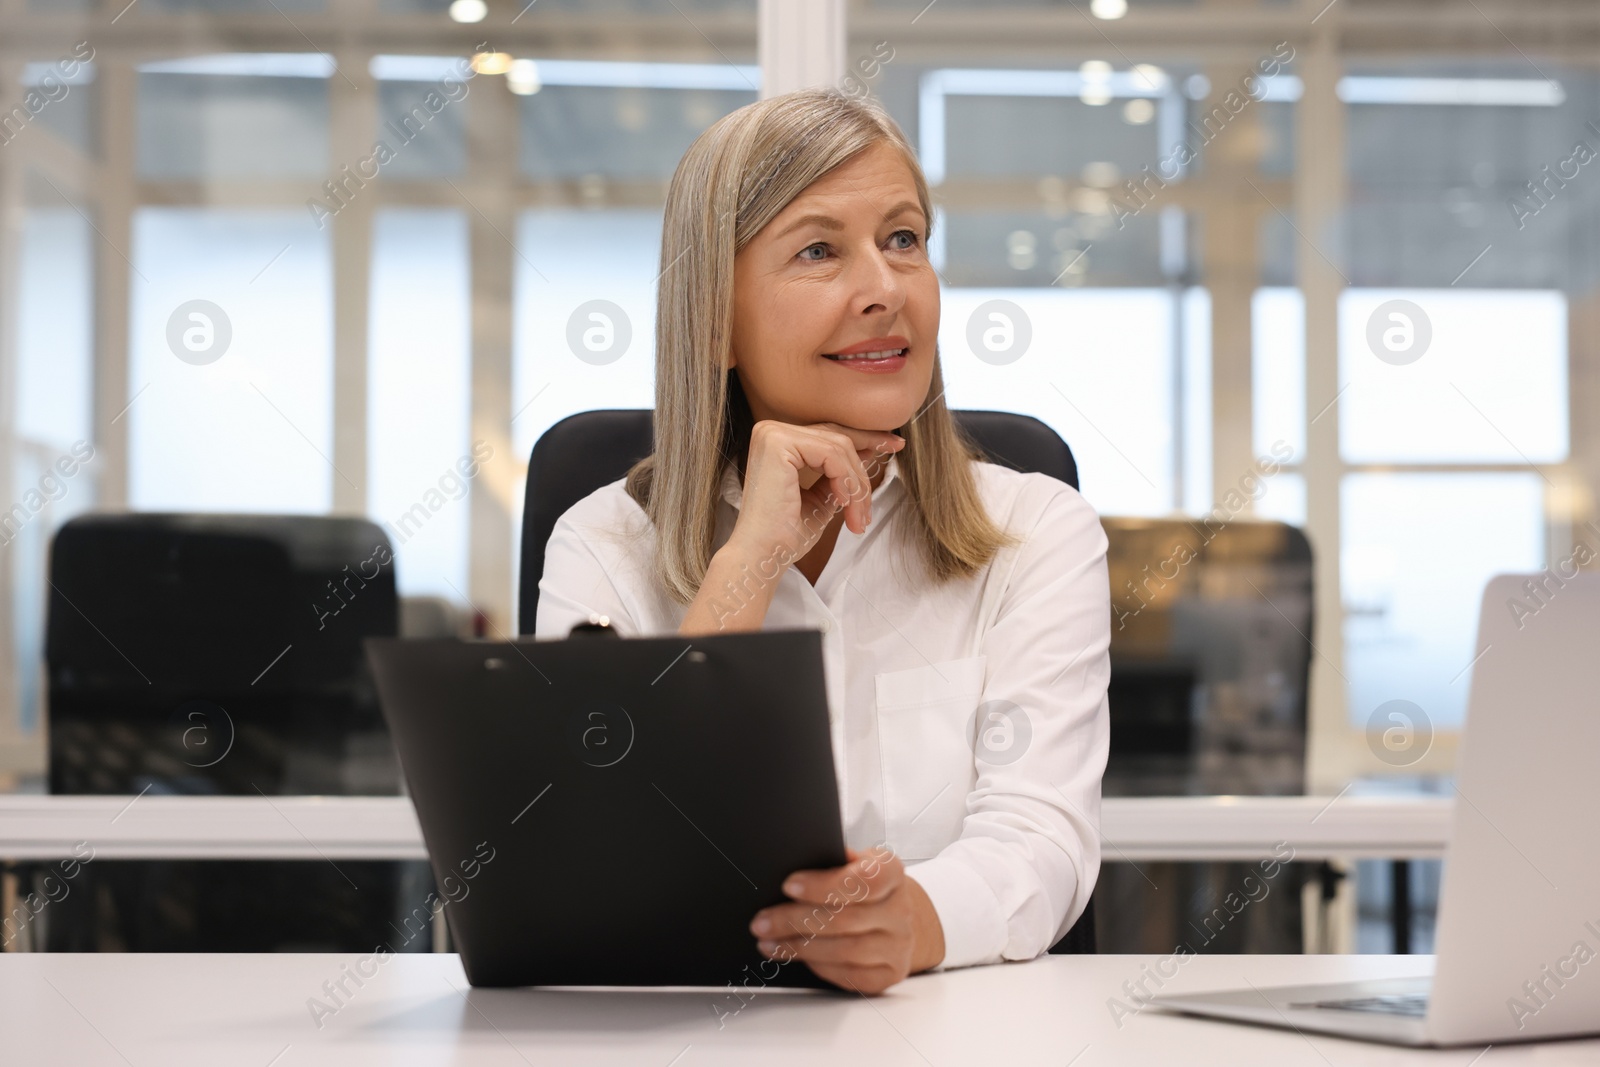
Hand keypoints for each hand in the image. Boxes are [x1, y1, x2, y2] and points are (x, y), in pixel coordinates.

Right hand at [729, 421, 904, 570]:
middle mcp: (771, 431)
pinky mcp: (778, 443)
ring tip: (857, 518)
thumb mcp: (822, 497)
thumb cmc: (786, 535)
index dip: (866, 440)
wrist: (762, 557)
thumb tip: (868, 452)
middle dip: (863, 472)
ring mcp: (773, 434)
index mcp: (778, 441)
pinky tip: (843, 504)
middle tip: (871, 506)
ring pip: (839, 447)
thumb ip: (840, 473)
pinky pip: (831, 455)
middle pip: (837, 439)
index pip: (829, 434)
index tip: (894, 446)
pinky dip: (845, 481)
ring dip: (856, 486)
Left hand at [749, 847, 944, 994]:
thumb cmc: (862, 885)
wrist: (894, 915)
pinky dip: (817, 967)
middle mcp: (900, 910)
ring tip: (769, 942)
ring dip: (800, 948)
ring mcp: (898, 946)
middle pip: (845, 919)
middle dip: (795, 921)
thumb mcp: (853, 862)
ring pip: (844, 951)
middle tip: (762, 922)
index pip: (864, 880)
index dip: (823, 885)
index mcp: (892, 872)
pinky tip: (795, 956)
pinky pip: (849, 975)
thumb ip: (830, 862)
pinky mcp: (889, 974)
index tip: (788, 885)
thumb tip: (788, 863)